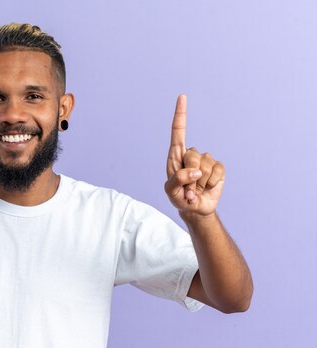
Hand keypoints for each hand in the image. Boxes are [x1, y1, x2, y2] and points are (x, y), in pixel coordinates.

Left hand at [164, 94, 224, 217]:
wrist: (195, 208)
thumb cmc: (179, 198)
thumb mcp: (171, 192)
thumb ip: (177, 180)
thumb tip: (195, 171)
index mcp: (176, 155)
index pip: (178, 131)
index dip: (180, 114)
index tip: (182, 96)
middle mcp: (191, 154)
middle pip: (193, 156)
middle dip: (190, 176)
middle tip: (187, 190)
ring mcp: (206, 160)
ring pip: (206, 166)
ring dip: (200, 183)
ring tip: (195, 190)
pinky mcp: (218, 168)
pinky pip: (217, 172)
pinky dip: (211, 184)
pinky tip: (207, 188)